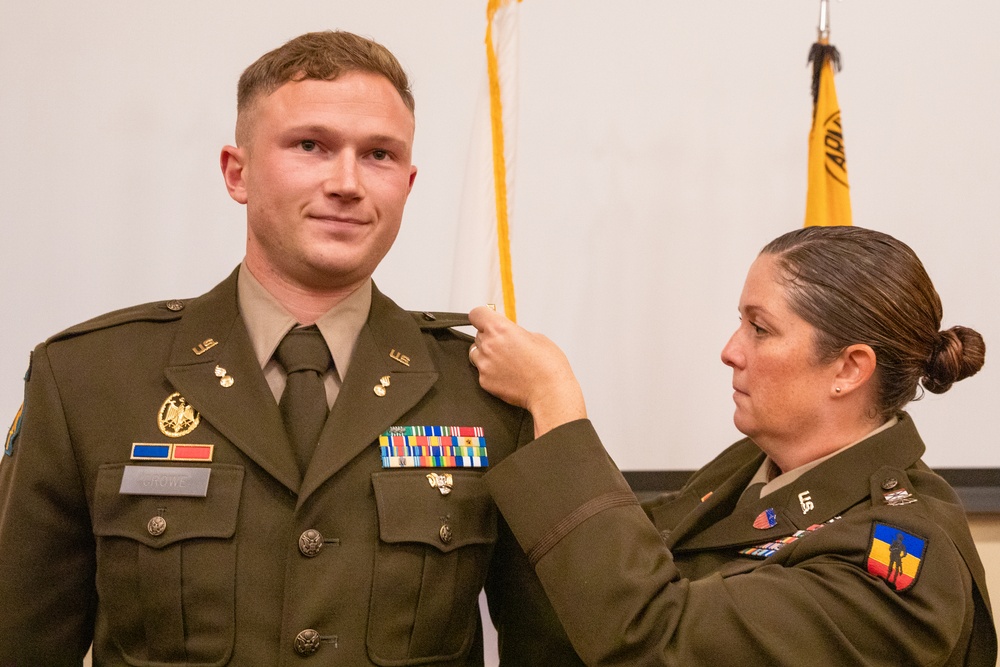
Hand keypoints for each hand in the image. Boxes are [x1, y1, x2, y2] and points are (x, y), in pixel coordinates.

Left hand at [469, 306, 585, 437]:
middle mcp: (488, 345)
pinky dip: (491, 371)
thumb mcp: (536, 337)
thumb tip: (509, 333)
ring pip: (477, 353)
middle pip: (479, 334)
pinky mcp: (484, 381)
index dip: (483, 316)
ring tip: (506, 361)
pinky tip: (508, 374)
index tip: (487, 319)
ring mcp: (484, 364)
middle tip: (507, 345)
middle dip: (490, 337)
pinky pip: (482, 371)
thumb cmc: (548, 365)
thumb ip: (516, 332)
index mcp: (500, 329)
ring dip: (487, 354)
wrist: (549, 392)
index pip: (477, 314)